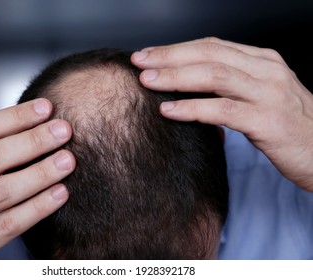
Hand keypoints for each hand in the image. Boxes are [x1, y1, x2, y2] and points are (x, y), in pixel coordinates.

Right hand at [0, 98, 74, 258]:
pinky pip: (10, 224)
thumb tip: (32, 127)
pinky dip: (38, 207)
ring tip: (68, 159)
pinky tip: (61, 193)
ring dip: (40, 172)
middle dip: (33, 141)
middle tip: (64, 129)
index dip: (14, 117)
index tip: (46, 108)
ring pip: (3, 190)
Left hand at [131, 37, 312, 190]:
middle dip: (170, 57)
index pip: (212, 46)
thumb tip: (185, 88)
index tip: (149, 55)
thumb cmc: (286, 125)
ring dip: (176, 77)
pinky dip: (192, 109)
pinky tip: (169, 111)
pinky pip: (223, 110)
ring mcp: (268, 94)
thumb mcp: (259, 96)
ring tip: (147, 82)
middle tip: (139, 62)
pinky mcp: (268, 121)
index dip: (177, 49)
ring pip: (214, 76)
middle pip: (209, 55)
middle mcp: (267, 71)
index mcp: (263, 61)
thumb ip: (229, 87)